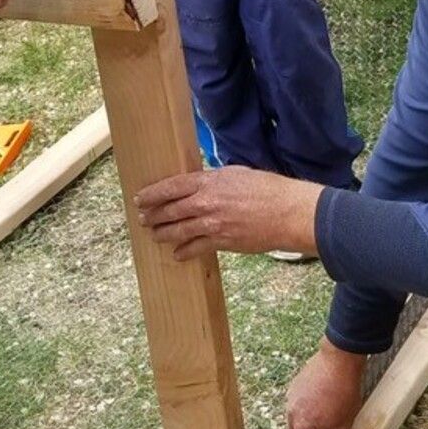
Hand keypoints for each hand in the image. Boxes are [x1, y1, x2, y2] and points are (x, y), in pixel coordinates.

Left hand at [136, 166, 320, 262]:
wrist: (287, 213)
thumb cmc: (267, 189)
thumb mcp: (236, 174)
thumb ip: (213, 181)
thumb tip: (199, 186)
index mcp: (208, 182)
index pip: (170, 187)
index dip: (152, 194)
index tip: (140, 198)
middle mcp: (205, 203)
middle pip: (169, 211)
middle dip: (152, 216)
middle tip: (142, 219)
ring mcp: (212, 225)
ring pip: (177, 231)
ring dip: (163, 234)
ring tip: (154, 234)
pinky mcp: (221, 243)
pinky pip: (195, 249)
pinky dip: (183, 252)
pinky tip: (177, 253)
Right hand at [286, 341, 366, 428]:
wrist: (338, 361)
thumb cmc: (343, 392)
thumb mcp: (344, 423)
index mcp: (304, 428)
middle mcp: (293, 414)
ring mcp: (291, 399)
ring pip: (293, 418)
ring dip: (303, 421)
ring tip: (322, 414)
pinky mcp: (294, 386)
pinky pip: (295, 403)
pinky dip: (303, 406)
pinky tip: (319, 400)